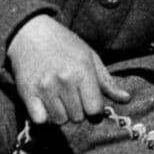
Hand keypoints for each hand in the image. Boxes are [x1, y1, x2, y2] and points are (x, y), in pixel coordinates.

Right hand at [7, 15, 130, 124]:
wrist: (30, 33)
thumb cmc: (65, 45)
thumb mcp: (90, 57)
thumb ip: (107, 82)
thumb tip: (127, 99)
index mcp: (82, 71)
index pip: (95, 110)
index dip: (95, 111)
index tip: (91, 104)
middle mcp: (64, 81)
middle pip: (78, 118)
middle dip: (78, 111)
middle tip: (72, 97)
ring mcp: (44, 88)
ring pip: (60, 121)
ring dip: (62, 115)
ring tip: (60, 99)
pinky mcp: (27, 93)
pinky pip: (40, 120)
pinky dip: (44, 117)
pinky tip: (46, 105)